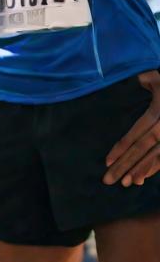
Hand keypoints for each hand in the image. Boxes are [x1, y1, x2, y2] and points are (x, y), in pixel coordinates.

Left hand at [105, 70, 159, 185]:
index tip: (107, 161)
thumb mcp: (159, 78)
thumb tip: (139, 78)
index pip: (139, 130)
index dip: (122, 146)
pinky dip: (155, 167)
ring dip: (141, 170)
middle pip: (145, 146)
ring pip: (158, 154)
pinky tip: (142, 178)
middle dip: (126, 164)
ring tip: (126, 183)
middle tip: (108, 180)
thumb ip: (149, 79)